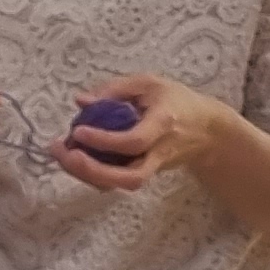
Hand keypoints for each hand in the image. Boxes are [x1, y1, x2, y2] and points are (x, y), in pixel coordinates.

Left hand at [55, 75, 234, 192]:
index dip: (104, 141)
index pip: (134, 141)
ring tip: (62, 156)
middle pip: (129, 177)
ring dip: (87, 176)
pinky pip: (116, 182)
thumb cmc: (176, 101)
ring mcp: (152, 168)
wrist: (206, 131)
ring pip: (120, 185)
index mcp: (163, 124)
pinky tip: (75, 159)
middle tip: (64, 154)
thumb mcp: (149, 84)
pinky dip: (92, 174)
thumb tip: (80, 101)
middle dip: (92, 172)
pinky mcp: (144, 173)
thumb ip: (114, 89)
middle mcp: (159, 152)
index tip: (78, 130)